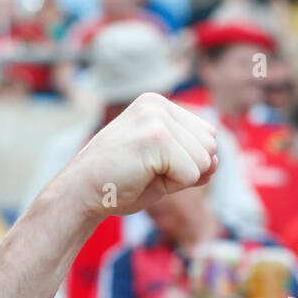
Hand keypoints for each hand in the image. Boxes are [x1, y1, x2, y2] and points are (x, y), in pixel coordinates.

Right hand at [53, 93, 217, 222]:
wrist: (82, 193)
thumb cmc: (120, 182)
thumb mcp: (164, 168)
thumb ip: (193, 161)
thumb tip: (216, 161)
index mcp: (159, 105)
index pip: (207, 136)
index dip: (187, 162)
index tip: (152, 165)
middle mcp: (158, 105)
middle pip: (210, 147)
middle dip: (186, 170)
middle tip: (147, 171)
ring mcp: (156, 118)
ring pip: (204, 161)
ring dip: (179, 179)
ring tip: (144, 173)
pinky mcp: (156, 138)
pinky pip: (192, 174)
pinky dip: (173, 186)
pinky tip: (142, 177)